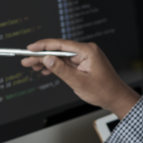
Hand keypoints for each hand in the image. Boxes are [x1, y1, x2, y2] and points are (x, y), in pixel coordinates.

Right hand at [21, 39, 139, 118]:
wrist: (116, 98)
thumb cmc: (103, 91)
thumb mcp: (79, 82)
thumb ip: (61, 70)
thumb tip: (47, 59)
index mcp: (87, 51)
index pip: (61, 44)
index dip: (43, 45)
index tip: (30, 48)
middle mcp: (86, 51)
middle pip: (59, 50)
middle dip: (41, 55)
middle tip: (26, 60)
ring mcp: (85, 57)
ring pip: (60, 57)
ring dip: (46, 62)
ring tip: (32, 66)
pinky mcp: (83, 63)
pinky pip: (66, 62)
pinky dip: (55, 66)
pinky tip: (45, 70)